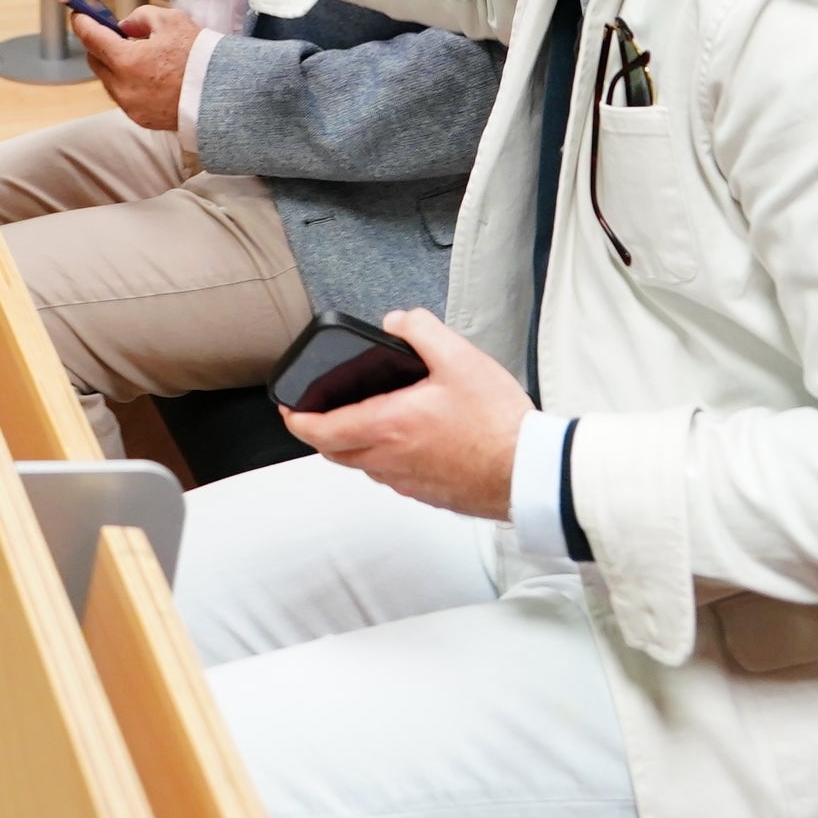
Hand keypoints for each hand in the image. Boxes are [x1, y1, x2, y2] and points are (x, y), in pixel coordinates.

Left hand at [73, 0, 200, 133]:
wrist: (222, 95)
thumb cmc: (199, 57)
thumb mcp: (171, 21)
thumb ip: (141, 17)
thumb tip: (126, 26)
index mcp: (127, 61)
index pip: (91, 39)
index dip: (82, 24)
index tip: (79, 16)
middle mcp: (123, 88)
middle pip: (96, 61)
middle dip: (99, 45)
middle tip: (111, 33)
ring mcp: (131, 107)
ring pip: (108, 81)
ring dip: (113, 66)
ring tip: (135, 54)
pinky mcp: (141, 119)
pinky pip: (124, 96)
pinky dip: (127, 83)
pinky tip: (145, 74)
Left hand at [281, 311, 532, 519]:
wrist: (529, 471)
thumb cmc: (497, 422)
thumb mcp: (459, 358)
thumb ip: (420, 330)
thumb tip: (394, 323)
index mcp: (388, 425)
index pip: (321, 431)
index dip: (297, 420)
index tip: (288, 408)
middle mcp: (390, 460)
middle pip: (335, 453)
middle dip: (321, 432)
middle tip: (320, 411)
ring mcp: (408, 482)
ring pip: (363, 466)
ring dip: (353, 444)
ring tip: (366, 418)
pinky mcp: (428, 494)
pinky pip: (391, 475)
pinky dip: (383, 457)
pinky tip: (408, 438)